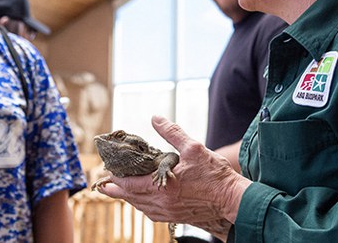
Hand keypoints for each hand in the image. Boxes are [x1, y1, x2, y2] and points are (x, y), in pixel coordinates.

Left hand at [97, 116, 251, 231]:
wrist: (234, 202)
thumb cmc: (216, 177)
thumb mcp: (194, 148)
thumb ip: (172, 133)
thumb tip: (155, 119)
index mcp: (162, 188)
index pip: (128, 185)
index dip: (114, 179)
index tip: (105, 172)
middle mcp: (161, 204)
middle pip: (129, 198)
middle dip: (115, 189)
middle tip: (103, 182)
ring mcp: (168, 213)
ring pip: (139, 206)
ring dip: (128, 197)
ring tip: (118, 189)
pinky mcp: (176, 217)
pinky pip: (151, 212)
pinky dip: (142, 204)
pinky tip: (143, 198)